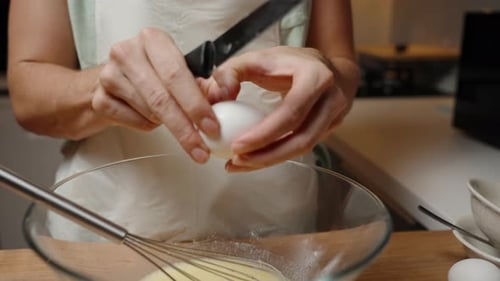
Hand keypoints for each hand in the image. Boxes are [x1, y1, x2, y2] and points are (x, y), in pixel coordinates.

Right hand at [91, 28, 219, 162]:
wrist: (110, 81)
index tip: (211, 126)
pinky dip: (148, 125)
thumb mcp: (178, 71)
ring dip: (167, 124)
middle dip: (185, 127)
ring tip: (173, 119)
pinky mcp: (100, 98)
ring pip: (149, 112)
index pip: (177, 75)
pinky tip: (149, 117)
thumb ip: (204, 84)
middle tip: (201, 148)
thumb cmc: (150, 74)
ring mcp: (109, 75)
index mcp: (153, 40)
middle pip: (162, 98)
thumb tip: (225, 97)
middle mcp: (128, 53)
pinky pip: (134, 122)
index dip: (196, 104)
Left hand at [203, 46, 350, 171]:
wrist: (330, 68)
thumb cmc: (290, 63)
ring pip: (303, 148)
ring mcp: (334, 117)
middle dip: (267, 155)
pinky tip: (255, 159)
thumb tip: (219, 95)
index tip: (237, 146)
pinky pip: (302, 148)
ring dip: (270, 160)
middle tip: (237, 160)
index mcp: (315, 76)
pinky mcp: (330, 131)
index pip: (291, 112)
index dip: (264, 134)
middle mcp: (331, 99)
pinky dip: (277, 156)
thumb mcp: (258, 57)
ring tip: (240, 164)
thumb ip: (231, 71)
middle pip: (301, 138)